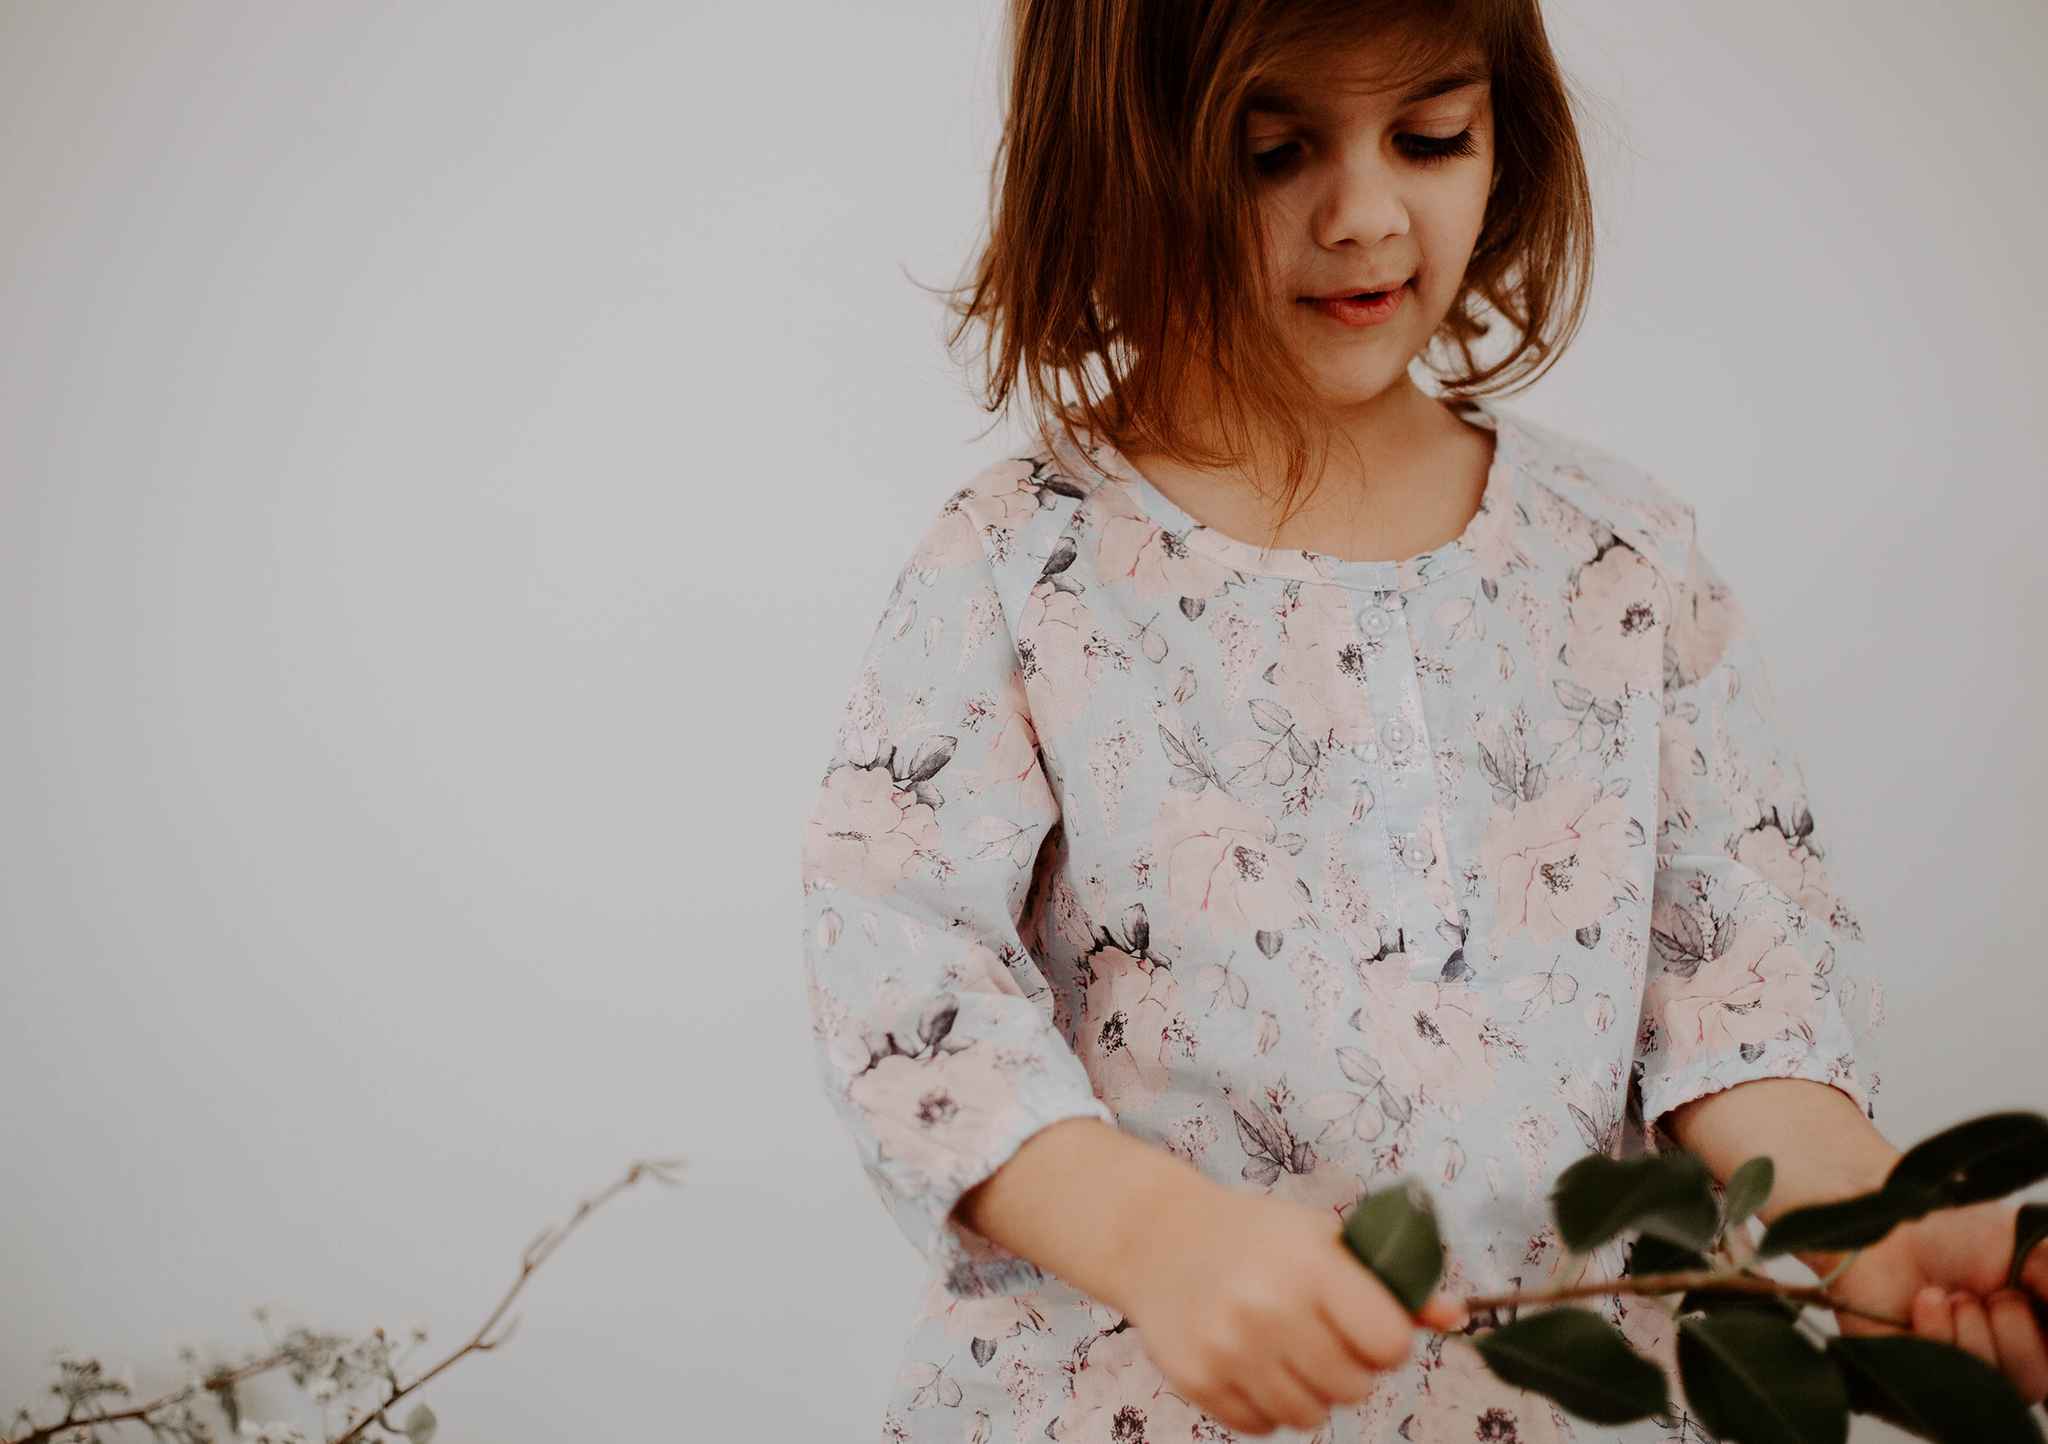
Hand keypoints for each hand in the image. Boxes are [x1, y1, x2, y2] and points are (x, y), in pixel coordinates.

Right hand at [1107, 1181, 1463, 1436]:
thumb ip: (1390, 1281)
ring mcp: (1230, 1349)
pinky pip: (1263, 1427)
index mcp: (1310, 1265)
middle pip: (1355, 1388)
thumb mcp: (1321, 1237)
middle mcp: (1269, 1308)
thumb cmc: (1254, 1236)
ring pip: (1311, 1416)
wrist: (1157, 1237)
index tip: (1364, 1324)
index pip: (1390, 1344)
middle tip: (1319, 1335)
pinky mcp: (1199, 1381)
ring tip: (1285, 1349)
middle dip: (1348, 1368)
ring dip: (1309, 1391)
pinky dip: (1266, 1405)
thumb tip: (1457, 1316)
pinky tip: (1251, 1362)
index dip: (1385, 1341)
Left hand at [1824, 1200, 2047, 1403]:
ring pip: (2000, 1388)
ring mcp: (1965, 1373)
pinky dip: (1942, 1333)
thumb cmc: (1955, 1229)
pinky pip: (1948, 1380)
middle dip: (2020, 1335)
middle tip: (1997, 1294)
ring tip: (1955, 1293)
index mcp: (2042, 1333)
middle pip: (2039, 1386)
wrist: (1885, 1219)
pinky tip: (1928, 1301)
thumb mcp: (2031, 1245)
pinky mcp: (1919, 1375)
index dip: (2046, 1345)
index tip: (2028, 1306)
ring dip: (1979, 1333)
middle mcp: (2010, 1359)